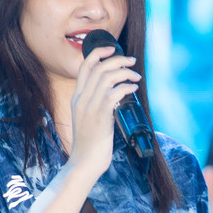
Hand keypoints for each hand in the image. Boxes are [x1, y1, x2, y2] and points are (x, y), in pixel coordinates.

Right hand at [65, 43, 139, 175]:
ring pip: (107, 78)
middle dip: (117, 60)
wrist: (84, 163)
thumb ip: (96, 105)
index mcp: (77, 98)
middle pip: (98, 68)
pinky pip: (114, 94)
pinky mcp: (100, 118)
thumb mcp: (88, 119)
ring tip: (136, 77)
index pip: (84, 67)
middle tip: (131, 61)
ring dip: (125, 73)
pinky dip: (126, 88)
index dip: (98, 53)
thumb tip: (115, 94)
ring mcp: (90, 108)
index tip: (113, 49)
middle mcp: (81, 100)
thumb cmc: (90, 144)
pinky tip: (133, 90)